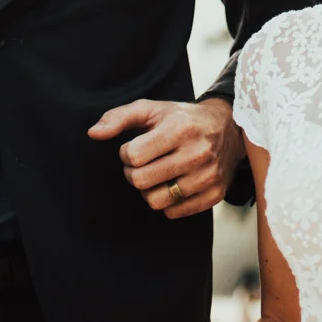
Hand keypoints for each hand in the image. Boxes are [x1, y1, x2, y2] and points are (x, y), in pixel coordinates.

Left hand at [87, 97, 241, 217]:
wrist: (228, 128)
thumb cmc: (182, 118)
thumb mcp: (151, 109)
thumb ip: (118, 117)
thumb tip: (93, 133)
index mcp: (180, 128)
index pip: (133, 156)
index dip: (126, 153)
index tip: (135, 148)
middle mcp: (197, 152)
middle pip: (142, 181)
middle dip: (134, 173)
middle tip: (141, 164)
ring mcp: (208, 176)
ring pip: (156, 201)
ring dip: (149, 190)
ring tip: (156, 175)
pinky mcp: (215, 194)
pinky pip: (174, 212)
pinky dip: (167, 202)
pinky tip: (172, 183)